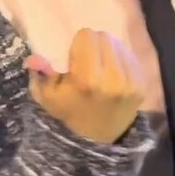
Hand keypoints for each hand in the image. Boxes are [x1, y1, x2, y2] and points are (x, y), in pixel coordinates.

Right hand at [25, 28, 144, 144]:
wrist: (98, 139)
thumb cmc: (69, 112)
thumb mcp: (48, 96)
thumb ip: (40, 75)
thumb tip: (32, 58)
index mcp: (87, 79)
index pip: (87, 36)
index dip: (78, 45)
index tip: (75, 61)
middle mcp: (112, 78)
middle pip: (103, 37)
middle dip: (94, 46)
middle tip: (88, 63)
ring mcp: (130, 82)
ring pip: (118, 44)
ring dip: (108, 51)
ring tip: (101, 69)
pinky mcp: (142, 84)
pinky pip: (131, 56)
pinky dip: (121, 60)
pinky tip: (113, 75)